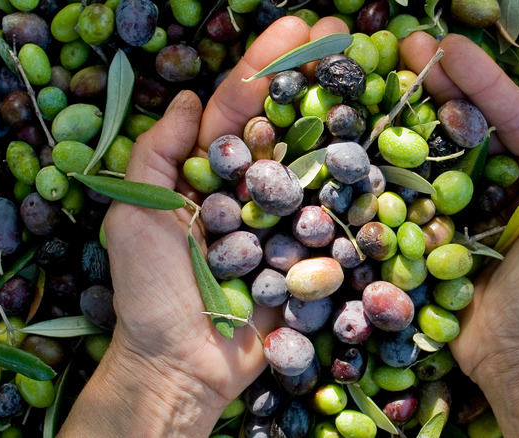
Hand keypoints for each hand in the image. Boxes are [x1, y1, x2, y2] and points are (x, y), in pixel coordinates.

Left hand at [60, 16, 347, 436]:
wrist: (185, 366)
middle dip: (315, 76)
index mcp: (208, 173)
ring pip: (318, 163)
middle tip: (348, 35)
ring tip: (375, 78)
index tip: (301, 27)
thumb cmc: (153, 293)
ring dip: (344, 119)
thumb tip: (188, 100)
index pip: (241, 107)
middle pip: (287, 124)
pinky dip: (360, 186)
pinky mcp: (310, 253)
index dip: (268, 64)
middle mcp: (250, 188)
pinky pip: (338, 217)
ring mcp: (284, 219)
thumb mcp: (134, 216)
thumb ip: (156, 155)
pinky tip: (384, 152)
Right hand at [402, 32, 518, 436]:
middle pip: (471, 123)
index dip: (482, 79)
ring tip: (386, 78)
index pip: (512, 115)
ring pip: (440, 151)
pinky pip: (418, 193)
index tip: (448, 47)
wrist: (518, 355)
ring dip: (414, 115)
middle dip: (441, 84)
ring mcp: (469, 205)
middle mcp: (508, 181)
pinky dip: (398, 166)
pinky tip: (375, 137)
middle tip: (407, 45)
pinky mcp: (439, 230)